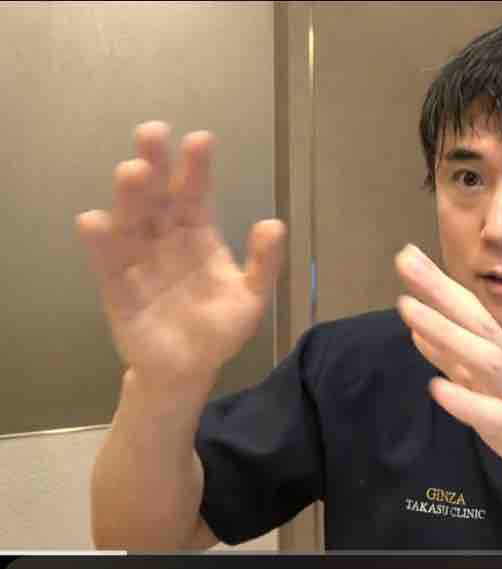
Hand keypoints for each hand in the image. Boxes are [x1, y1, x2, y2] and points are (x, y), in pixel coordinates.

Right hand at [76, 121, 285, 387]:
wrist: (188, 371)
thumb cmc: (218, 330)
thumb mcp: (250, 299)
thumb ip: (263, 264)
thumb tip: (275, 223)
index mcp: (196, 233)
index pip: (195, 193)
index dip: (196, 167)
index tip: (201, 140)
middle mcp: (163, 236)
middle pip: (156, 194)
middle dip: (154, 163)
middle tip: (153, 133)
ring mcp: (137, 258)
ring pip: (130, 219)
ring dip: (129, 195)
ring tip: (132, 172)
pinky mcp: (116, 285)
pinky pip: (107, 262)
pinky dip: (99, 242)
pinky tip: (95, 222)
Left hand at [394, 244, 501, 515]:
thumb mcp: (487, 393)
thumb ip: (456, 364)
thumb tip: (420, 332)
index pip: (471, 314)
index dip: (440, 285)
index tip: (407, 254)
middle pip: (477, 323)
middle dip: (441, 291)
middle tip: (405, 260)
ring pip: (486, 360)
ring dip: (447, 333)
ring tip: (409, 310)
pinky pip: (495, 416)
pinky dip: (466, 401)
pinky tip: (437, 388)